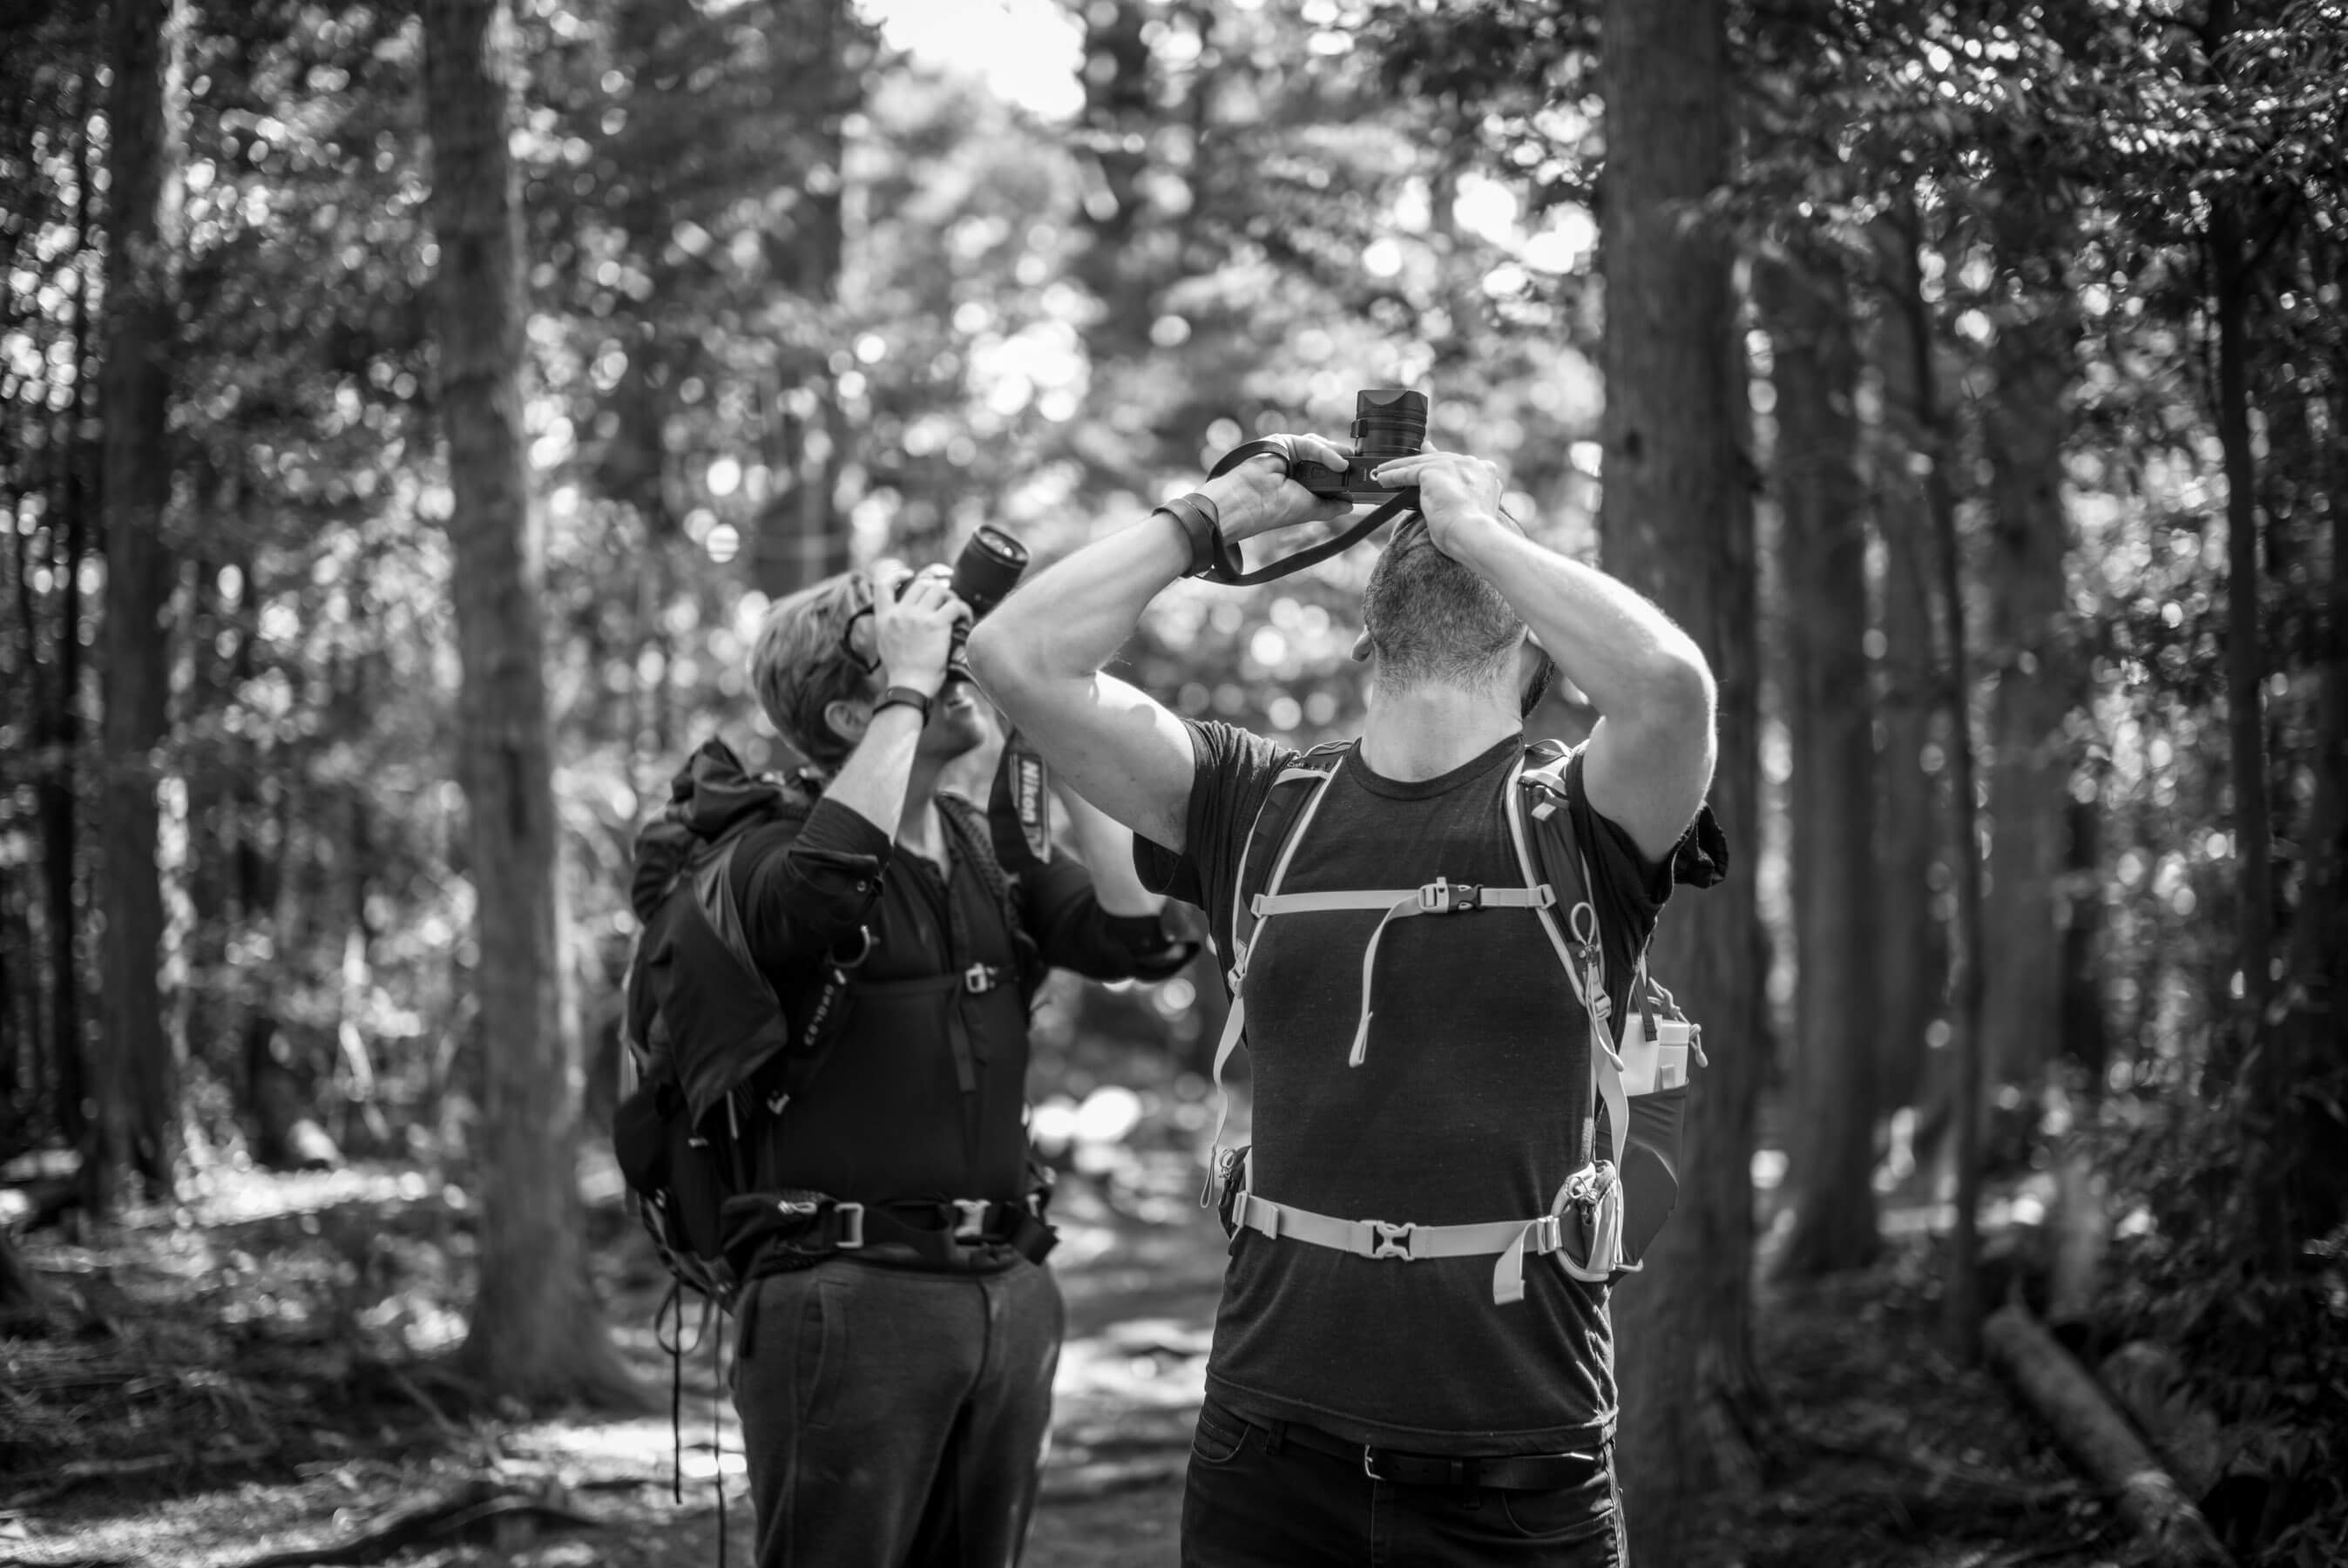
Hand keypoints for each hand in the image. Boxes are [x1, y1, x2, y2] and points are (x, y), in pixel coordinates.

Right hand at [871, 564, 963, 695]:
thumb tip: (905, 618)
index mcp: (883, 618)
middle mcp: (899, 613)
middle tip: (946, 599)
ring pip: (938, 590)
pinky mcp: (936, 624)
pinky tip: (966, 618)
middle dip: (936, 588)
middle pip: (920, 584)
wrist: (909, 686)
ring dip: (950, 597)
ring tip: (956, 610)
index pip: (883, 585)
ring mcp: (917, 617)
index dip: (897, 575)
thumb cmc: (902, 671)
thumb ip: (892, 626)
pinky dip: (964, 609)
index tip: (909, 575)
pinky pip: (955, 605)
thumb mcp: (885, 643)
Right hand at [1198, 433, 1354, 542]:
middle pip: (1326, 456)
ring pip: (1319, 447)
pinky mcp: (1283, 441)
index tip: (1362, 477)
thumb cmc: (1271, 511)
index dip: (1344, 473)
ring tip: (1346, 467)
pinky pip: (1309, 443)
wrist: (1246, 503)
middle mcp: (1295, 467)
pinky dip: (1326, 452)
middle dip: (1343, 461)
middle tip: (1360, 469)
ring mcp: (1289, 453)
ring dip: (1335, 455)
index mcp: (1300, 484)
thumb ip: (1330, 506)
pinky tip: (1338, 462)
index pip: (1327, 472)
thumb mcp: (1310, 509)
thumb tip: (1351, 504)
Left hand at [1369, 450, 1510, 557]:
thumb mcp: (1474, 509)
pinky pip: (1407, 472)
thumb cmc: (1475, 533)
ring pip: (1420, 463)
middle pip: (1438, 459)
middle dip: (1418, 461)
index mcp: (1486, 472)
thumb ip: (1466, 496)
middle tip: (1401, 462)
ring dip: (1399, 468)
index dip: (1443, 464)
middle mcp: (1471, 463)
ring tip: (1383, 472)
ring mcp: (1452, 465)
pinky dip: (1393, 476)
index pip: (1459, 464)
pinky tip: (1382, 478)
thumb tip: (1448, 495)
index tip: (1431, 456)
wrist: (1474, 535)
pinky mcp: (1433, 472)